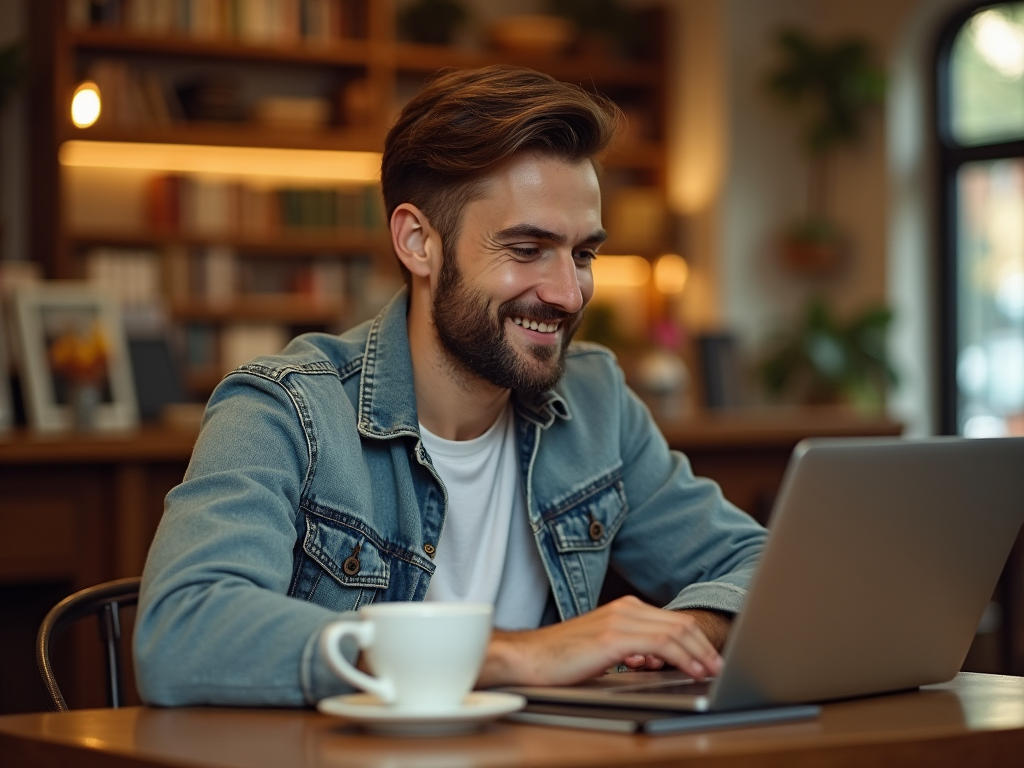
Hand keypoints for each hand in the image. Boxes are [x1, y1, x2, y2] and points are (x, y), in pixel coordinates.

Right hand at [476, 596, 723, 687]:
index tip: (711, 659)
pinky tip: (691, 670)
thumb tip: (656, 660)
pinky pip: (660, 644)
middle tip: (719, 667)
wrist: (528, 658)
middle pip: (680, 623)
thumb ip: (630, 648)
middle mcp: (625, 608)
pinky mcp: (612, 637)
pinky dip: (682, 657)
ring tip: (711, 671)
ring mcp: (619, 620)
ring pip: (675, 631)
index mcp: (624, 608)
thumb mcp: (604, 649)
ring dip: (699, 653)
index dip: (698, 640)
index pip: (673, 620)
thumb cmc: (561, 658)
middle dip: (705, 646)